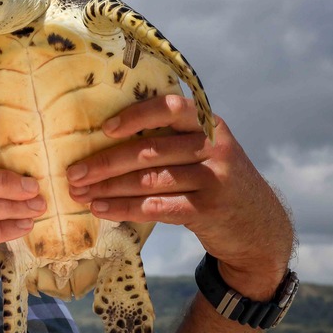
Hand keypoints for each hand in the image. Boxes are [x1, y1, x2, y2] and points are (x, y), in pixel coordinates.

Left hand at [66, 94, 294, 298]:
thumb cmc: (215, 180)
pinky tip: (101, 210)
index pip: (171, 108)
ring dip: (108, 188)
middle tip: (74, 173)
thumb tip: (104, 138)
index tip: (105, 129)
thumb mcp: (205, 150)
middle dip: (106, 162)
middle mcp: (214, 147)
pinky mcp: (208, 209)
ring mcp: (214, 179)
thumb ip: (171, 138)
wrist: (258, 224)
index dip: (136, 117)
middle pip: (150, 151)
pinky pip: (156, 207)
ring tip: (80, 194)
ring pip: (149, 181)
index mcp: (208, 124)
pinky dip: (124, 208)